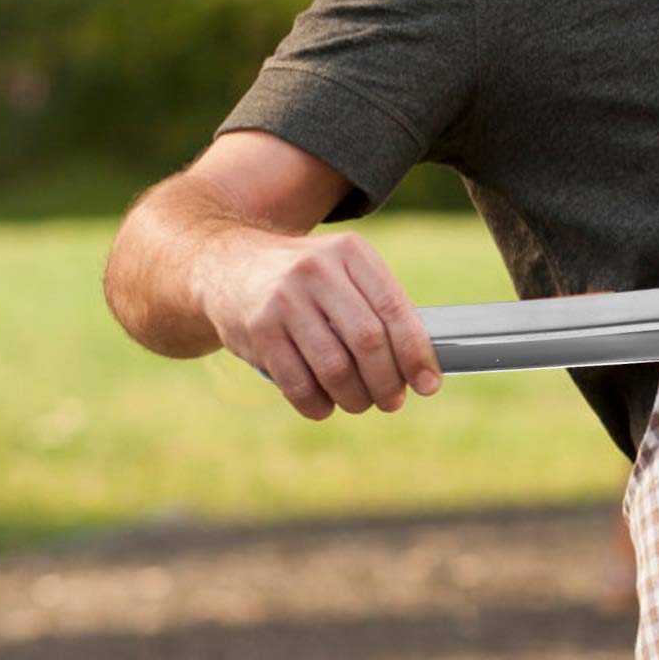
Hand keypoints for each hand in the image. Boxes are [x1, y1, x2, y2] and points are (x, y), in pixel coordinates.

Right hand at [195, 228, 441, 419]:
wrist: (230, 266)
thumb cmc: (308, 280)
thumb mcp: (345, 271)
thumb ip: (380, 307)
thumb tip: (422, 366)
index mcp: (351, 252)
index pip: (394, 309)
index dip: (415, 353)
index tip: (429, 384)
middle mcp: (317, 270)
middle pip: (368, 340)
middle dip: (387, 381)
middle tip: (393, 401)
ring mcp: (283, 300)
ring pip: (334, 366)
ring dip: (355, 397)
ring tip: (361, 404)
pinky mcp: (257, 330)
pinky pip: (297, 382)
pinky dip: (317, 404)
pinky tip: (326, 406)